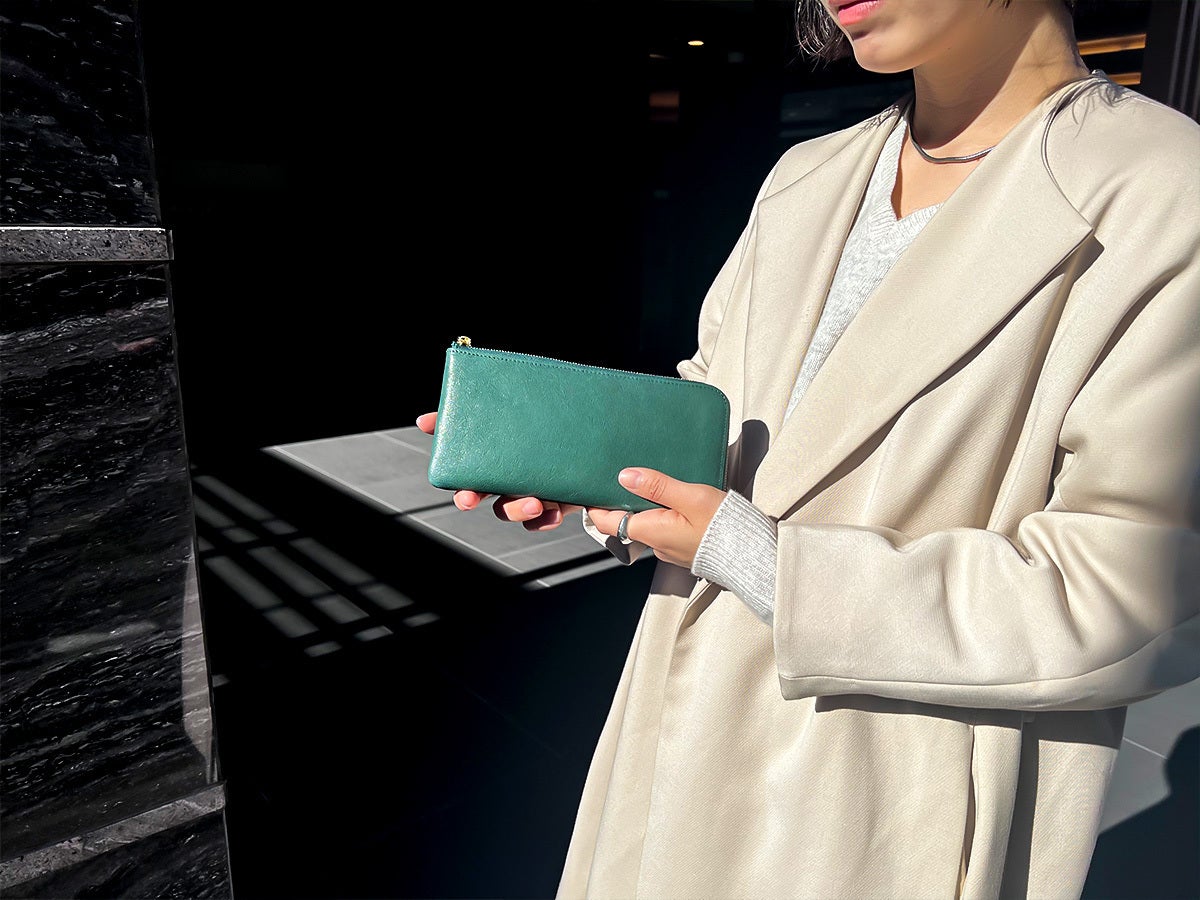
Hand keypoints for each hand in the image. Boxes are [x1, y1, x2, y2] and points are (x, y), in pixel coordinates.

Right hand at [415, 412, 580, 530]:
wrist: (601, 436)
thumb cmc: (556, 418)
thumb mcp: (529, 401)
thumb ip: (492, 402)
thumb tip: (427, 420)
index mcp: (496, 453)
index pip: (464, 463)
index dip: (456, 476)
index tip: (459, 490)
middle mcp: (508, 474)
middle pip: (479, 492)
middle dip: (469, 497)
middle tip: (468, 499)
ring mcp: (529, 489)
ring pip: (508, 510)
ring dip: (516, 509)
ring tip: (533, 502)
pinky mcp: (554, 501)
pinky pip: (542, 520)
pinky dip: (545, 520)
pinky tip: (554, 512)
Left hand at [586, 468, 725, 568]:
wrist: (753, 553)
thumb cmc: (724, 526)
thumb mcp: (690, 497)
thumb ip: (657, 486)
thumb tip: (625, 476)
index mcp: (651, 531)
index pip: (606, 521)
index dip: (596, 504)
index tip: (592, 486)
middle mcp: (655, 544)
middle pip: (624, 521)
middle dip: (620, 501)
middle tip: (621, 477)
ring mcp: (669, 548)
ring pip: (645, 524)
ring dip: (643, 506)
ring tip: (649, 483)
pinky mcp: (683, 547)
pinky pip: (663, 528)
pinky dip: (661, 513)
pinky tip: (672, 499)